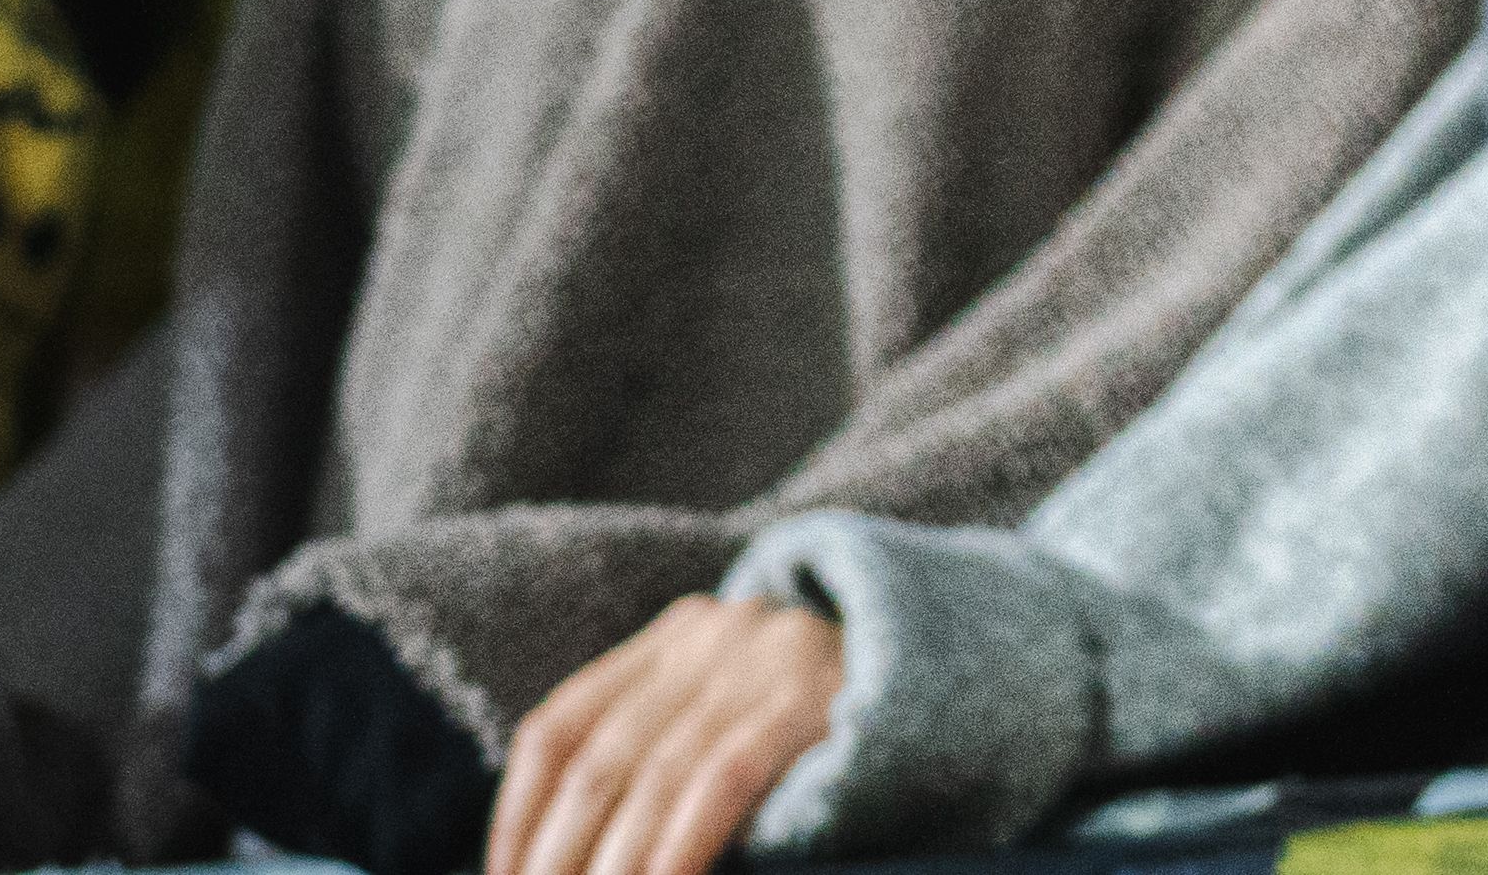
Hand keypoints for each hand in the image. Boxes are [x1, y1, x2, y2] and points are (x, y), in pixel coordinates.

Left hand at [486, 591, 848, 874]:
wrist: (970, 669)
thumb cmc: (832, 729)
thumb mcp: (735, 716)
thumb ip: (662, 754)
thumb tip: (556, 856)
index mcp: (677, 638)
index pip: (558, 729)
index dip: (517, 818)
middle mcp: (713, 635)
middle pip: (597, 761)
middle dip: (558, 859)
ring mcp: (765, 657)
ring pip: (652, 776)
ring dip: (610, 867)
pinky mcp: (810, 697)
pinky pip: (717, 782)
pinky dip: (675, 848)